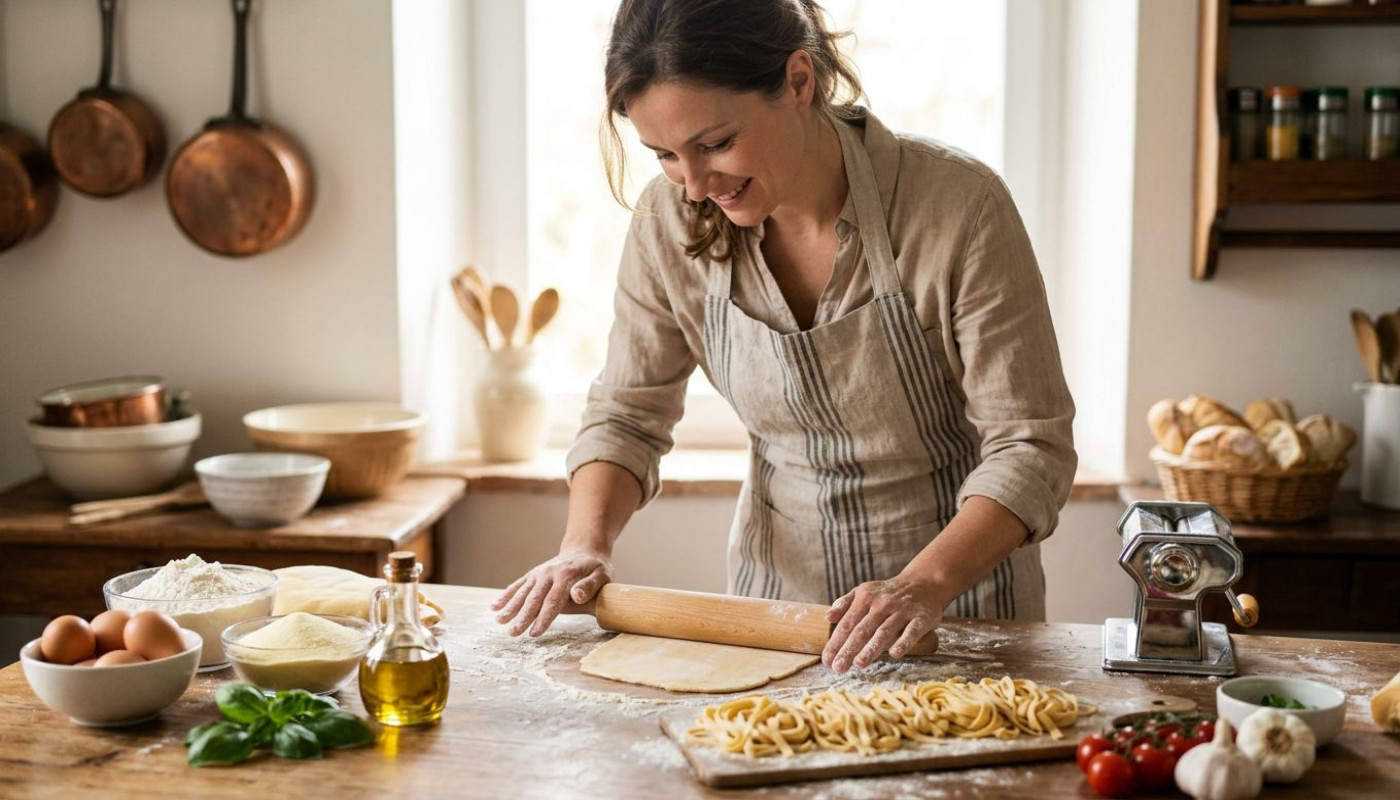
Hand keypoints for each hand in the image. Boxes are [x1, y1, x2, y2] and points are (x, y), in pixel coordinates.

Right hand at [491, 550, 612, 636]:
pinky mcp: (533, 575)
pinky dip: (505, 595)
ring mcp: (538, 573)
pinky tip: (494, 606)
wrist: (584, 550)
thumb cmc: (596, 567)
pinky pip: (517, 585)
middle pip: (534, 598)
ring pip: (522, 592)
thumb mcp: (603, 575)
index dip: (543, 618)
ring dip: (510, 607)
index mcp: (565, 575)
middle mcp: (548, 573)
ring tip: (499, 621)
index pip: (553, 600)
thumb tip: (577, 596)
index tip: (534, 633)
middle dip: (522, 617)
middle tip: (513, 633)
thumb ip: (590, 585)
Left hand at [822, 575, 942, 672]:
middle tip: (838, 667)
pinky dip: (903, 642)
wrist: (924, 583)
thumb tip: (827, 617)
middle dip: (848, 649)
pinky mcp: (921, 617)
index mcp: (865, 597)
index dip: (836, 641)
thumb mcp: (865, 591)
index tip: (827, 660)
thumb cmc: (888, 593)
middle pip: (863, 629)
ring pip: (884, 631)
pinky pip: (911, 631)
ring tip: (858, 664)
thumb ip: (845, 603)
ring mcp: (902, 610)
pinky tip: (894, 654)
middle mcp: (882, 603)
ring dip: (871, 648)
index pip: (847, 623)